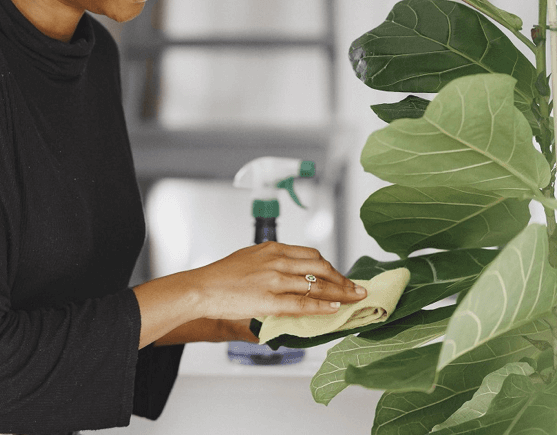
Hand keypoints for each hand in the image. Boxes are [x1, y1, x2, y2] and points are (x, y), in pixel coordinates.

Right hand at [188, 241, 366, 321]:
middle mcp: (276, 259)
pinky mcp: (269, 298)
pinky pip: (302, 302)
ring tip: (355, 299)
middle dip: (342, 278)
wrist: (200, 287)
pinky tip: (335, 308)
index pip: (311, 255)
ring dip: (340, 292)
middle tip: (356, 288)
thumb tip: (284, 275)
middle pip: (320, 267)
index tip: (340, 276)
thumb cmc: (219, 276)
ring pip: (317, 284)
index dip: (330, 266)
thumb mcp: (248, 259)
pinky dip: (322, 305)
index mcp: (272, 248)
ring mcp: (274, 279)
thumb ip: (268, 264)